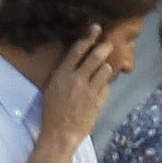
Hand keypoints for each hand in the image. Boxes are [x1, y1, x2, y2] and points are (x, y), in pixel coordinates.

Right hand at [38, 26, 119, 149]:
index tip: (96, 28)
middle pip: (95, 56)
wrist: (60, 134)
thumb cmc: (52, 112)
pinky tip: (100, 89)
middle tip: (110, 44)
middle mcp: (76, 79)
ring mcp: (89, 91)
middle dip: (105, 47)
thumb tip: (75, 61)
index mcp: (62, 74)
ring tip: (104, 71)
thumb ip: (64, 73)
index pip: (77, 49)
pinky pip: (107, 87)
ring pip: (105, 70)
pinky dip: (105, 86)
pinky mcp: (98, 102)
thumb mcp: (52, 88)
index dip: (88, 37)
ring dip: (106, 69)